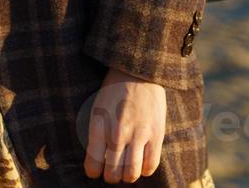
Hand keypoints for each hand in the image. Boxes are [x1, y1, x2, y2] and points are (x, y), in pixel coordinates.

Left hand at [84, 66, 167, 182]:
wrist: (137, 71)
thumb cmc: (113, 92)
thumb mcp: (96, 110)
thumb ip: (97, 136)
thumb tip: (98, 161)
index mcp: (98, 127)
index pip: (92, 166)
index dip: (93, 172)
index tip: (96, 170)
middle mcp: (117, 134)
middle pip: (112, 175)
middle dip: (111, 177)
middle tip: (113, 171)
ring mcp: (137, 135)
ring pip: (132, 174)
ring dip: (128, 177)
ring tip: (127, 170)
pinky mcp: (156, 135)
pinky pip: (151, 165)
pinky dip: (145, 170)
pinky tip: (142, 163)